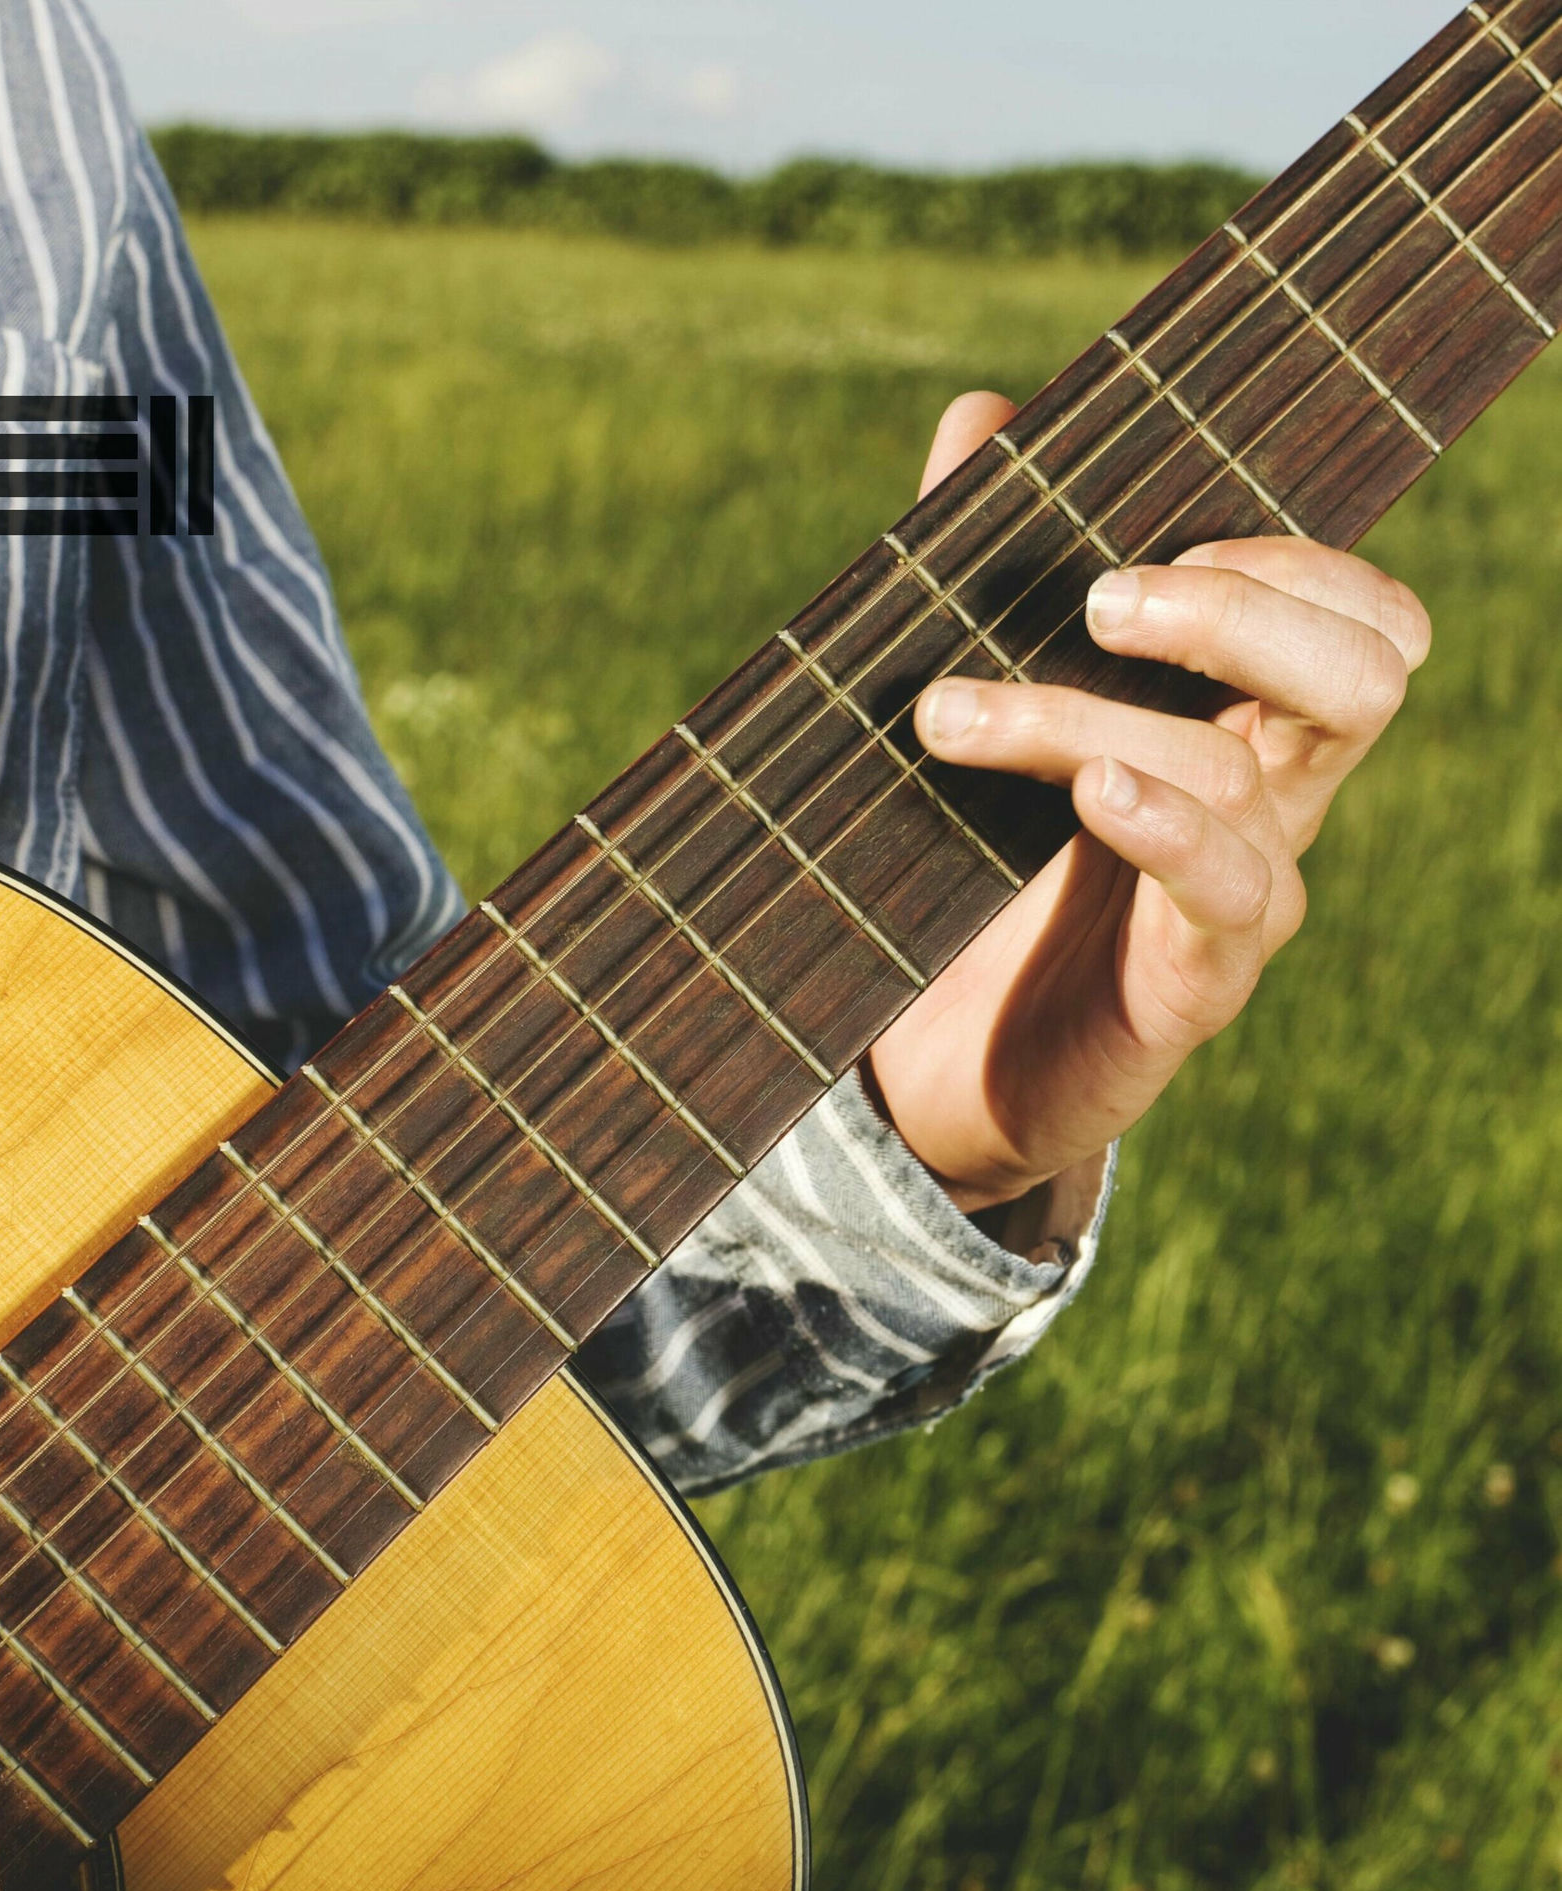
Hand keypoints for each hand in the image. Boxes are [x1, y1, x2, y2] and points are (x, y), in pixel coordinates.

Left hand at [867, 392, 1430, 1211]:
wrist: (943, 1061)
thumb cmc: (974, 868)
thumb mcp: (981, 710)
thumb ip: (986, 572)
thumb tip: (981, 414)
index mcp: (1244, 718)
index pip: (1358, 612)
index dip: (1293, 556)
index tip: (1150, 532)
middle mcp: (1275, 797)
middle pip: (1363, 670)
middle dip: (1241, 610)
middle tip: (1098, 597)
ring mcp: (1247, 893)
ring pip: (1244, 771)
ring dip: (1087, 718)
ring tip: (953, 712)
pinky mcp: (1198, 983)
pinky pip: (1233, 894)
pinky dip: (1169, 827)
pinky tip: (1096, 792)